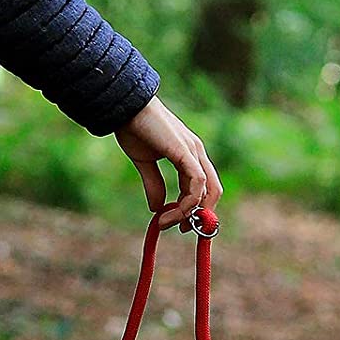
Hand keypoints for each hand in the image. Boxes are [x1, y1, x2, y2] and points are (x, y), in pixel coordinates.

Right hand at [114, 96, 222, 230]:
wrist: (125, 109)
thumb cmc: (133, 129)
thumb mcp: (144, 163)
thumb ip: (153, 184)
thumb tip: (157, 208)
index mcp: (190, 154)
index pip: (204, 187)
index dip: (195, 209)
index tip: (180, 225)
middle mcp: (197, 153)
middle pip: (213, 191)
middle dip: (199, 215)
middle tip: (181, 230)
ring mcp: (194, 151)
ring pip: (204, 191)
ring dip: (186, 213)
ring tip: (164, 223)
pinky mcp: (185, 152)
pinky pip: (196, 183)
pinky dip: (186, 202)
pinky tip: (166, 212)